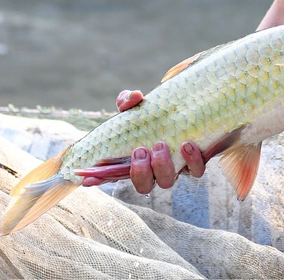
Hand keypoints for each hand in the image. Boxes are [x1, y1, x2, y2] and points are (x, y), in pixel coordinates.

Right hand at [79, 89, 206, 192]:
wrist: (192, 109)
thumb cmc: (159, 112)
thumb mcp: (139, 105)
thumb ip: (129, 101)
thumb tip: (135, 97)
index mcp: (136, 159)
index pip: (114, 175)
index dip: (100, 179)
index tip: (86, 178)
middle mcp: (155, 169)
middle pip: (144, 187)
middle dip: (139, 173)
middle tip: (140, 150)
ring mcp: (175, 168)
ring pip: (167, 182)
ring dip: (162, 166)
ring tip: (160, 145)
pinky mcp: (197, 162)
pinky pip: (195, 170)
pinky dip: (192, 160)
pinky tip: (187, 144)